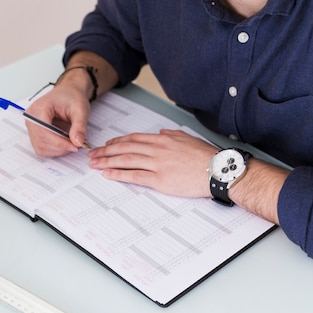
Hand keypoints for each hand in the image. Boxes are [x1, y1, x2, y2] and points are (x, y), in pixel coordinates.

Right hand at [25, 85, 90, 156]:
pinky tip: (63, 143)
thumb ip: (79, 126)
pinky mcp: (34, 133)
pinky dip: (54, 150)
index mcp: (40, 107)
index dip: (59, 143)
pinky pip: (41, 148)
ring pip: (40, 148)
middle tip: (75, 146)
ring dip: (57, 151)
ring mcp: (31, 126)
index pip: (44, 132)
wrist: (68, 94)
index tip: (74, 146)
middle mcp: (31, 117)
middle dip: (60, 148)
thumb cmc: (72, 97)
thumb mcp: (80, 110)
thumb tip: (77, 142)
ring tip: (70, 143)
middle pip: (41, 142)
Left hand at [88, 129, 218, 197]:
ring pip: (126, 160)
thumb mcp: (187, 138)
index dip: (117, 141)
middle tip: (93, 153)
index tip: (107, 144)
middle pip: (125, 148)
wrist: (218, 170)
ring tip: (94, 163)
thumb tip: (161, 132)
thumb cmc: (206, 156)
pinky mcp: (160, 179)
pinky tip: (108, 174)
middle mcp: (157, 149)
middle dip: (106, 151)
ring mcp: (157, 164)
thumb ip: (172, 135)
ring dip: (107, 161)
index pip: (134, 138)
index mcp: (163, 139)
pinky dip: (119, 174)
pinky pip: (134, 175)